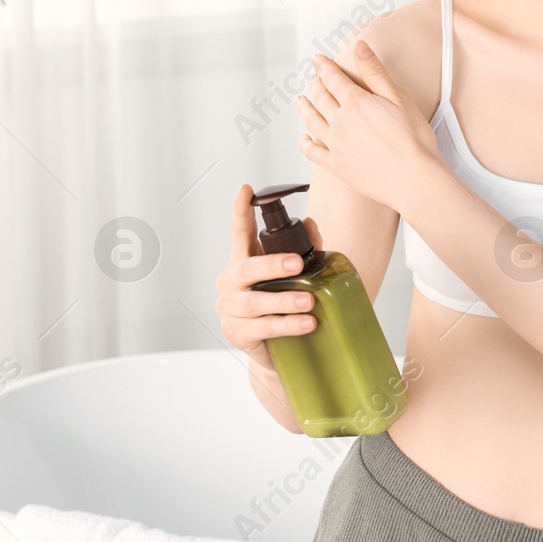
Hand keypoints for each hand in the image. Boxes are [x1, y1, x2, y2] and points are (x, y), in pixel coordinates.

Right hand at [215, 183, 324, 369]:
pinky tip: (305, 324)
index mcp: (243, 260)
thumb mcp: (292, 276)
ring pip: (255, 302)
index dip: (241, 210)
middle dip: (272, 265)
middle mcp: (231, 282)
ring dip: (284, 301)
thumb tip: (311, 224)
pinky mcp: (236, 333)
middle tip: (297, 264)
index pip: (240, 232)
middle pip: (247, 269)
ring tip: (309, 302)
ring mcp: (230, 308)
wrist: (275, 351)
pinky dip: (286, 326)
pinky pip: (261, 328)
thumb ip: (303, 248)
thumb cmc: (281, 305)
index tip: (246, 190)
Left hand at [294, 40, 439, 212]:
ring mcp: (335, 145)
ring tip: (300, 101)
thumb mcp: (398, 98)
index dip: (324, 66)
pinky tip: (303, 138)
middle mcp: (340, 122)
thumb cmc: (414, 139)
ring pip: (311, 121)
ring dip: (304, 108)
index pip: (333, 78)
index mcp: (355, 102)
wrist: (414, 179)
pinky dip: (304, 142)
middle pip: (320, 97)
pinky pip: (312, 152)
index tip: (318, 60)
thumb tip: (359, 46)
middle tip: (312, 78)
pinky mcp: (336, 166)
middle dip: (314, 84)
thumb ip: (375, 72)